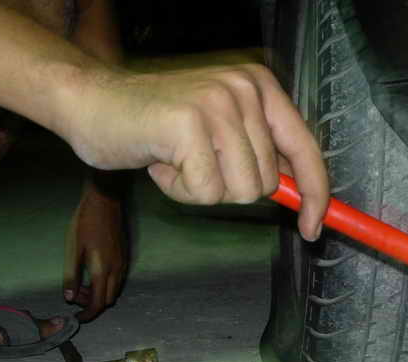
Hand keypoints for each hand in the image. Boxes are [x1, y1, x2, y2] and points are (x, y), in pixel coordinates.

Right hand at [61, 63, 328, 240]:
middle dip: (227, 188)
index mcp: (260, 86)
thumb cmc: (157, 125)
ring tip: (175, 159)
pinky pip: (205, 192)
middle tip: (192, 161)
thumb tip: (302, 194)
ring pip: (238, 191)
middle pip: (265, 184)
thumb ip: (260, 153)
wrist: (92, 102)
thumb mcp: (222, 130)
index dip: (316, 194)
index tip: (315, 228)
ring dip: (201, 190)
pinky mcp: (190, 124)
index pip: (306, 149)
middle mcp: (245, 88)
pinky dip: (178, 190)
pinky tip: (160, 162)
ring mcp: (217, 103)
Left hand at [63, 171, 127, 321]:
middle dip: (93, 303)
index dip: (89, 314)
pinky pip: (118, 279)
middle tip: (76, 294)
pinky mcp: (125, 257)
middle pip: (109, 299)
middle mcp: (117, 271)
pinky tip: (93, 272)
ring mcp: (123, 264)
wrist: (105, 202)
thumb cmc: (84, 224)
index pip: (99, 303)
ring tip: (83, 283)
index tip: (77, 318)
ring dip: (100, 293)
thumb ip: (71, 275)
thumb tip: (69, 298)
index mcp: (102, 271)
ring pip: (115, 289)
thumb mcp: (73, 250)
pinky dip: (106, 284)